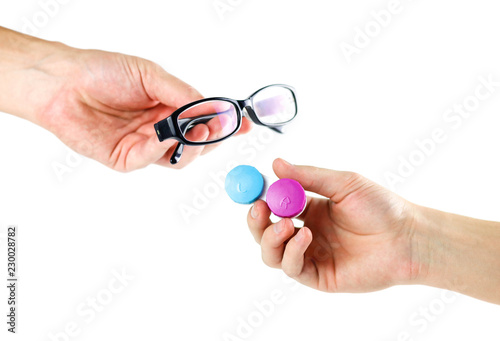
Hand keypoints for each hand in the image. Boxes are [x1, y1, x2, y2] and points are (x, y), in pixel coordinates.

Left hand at [0, 27, 250, 170]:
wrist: (62, 83)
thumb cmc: (103, 71)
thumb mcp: (150, 75)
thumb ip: (181, 94)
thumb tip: (213, 107)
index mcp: (168, 107)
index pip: (204, 120)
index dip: (225, 124)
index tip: (243, 123)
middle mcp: (160, 129)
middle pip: (197, 143)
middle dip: (212, 136)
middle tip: (219, 126)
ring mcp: (144, 145)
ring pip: (179, 157)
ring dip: (192, 146)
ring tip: (197, 130)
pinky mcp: (126, 159)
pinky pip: (152, 159)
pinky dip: (162, 148)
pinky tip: (165, 135)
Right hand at [247, 158, 418, 292]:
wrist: (407, 237)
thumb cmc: (381, 206)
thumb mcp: (343, 183)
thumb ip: (308, 177)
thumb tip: (276, 164)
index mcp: (309, 209)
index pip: (273, 205)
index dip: (259, 198)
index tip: (252, 188)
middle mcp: (305, 232)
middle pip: (265, 231)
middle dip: (256, 221)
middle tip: (260, 208)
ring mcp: (310, 255)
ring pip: (271, 253)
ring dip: (270, 237)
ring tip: (285, 224)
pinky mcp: (318, 276)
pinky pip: (291, 267)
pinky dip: (291, 251)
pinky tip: (305, 236)